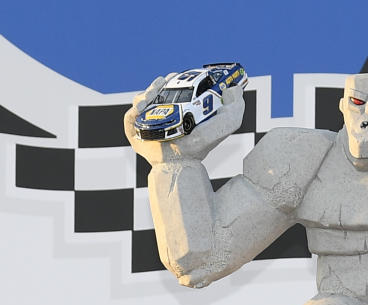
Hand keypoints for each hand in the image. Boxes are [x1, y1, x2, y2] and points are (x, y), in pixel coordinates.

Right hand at [124, 77, 245, 166]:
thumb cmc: (200, 148)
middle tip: (168, 82)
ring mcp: (147, 121)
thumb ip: (236, 108)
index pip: (177, 87)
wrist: (179, 164)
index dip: (178, 79)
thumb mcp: (224, 126)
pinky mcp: (134, 129)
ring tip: (154, 95)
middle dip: (163, 82)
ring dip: (149, 90)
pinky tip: (143, 106)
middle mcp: (164, 115)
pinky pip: (131, 111)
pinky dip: (137, 103)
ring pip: (144, 97)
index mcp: (182, 111)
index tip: (181, 77)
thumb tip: (233, 88)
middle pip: (159, 89)